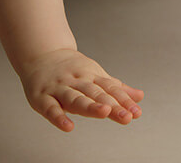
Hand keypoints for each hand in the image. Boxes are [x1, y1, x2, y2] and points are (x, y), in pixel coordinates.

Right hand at [18, 49, 144, 131]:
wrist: (41, 54)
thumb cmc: (71, 69)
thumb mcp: (95, 75)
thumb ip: (116, 89)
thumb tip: (139, 97)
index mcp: (91, 76)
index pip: (110, 89)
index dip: (123, 101)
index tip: (136, 112)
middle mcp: (77, 81)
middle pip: (96, 93)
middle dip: (112, 105)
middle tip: (126, 116)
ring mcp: (59, 88)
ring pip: (75, 98)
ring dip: (90, 106)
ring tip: (104, 112)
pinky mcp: (42, 97)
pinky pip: (50, 108)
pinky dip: (59, 117)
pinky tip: (69, 126)